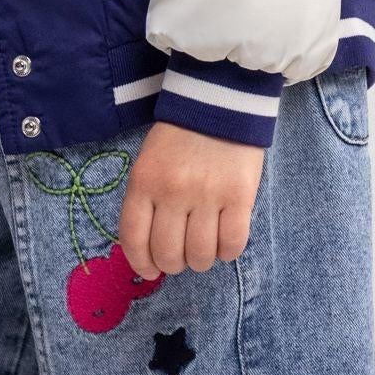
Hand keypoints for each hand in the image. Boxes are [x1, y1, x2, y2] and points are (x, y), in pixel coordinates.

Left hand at [119, 121, 264, 278]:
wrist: (219, 103)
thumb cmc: (179, 138)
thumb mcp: (149, 164)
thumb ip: (146, 202)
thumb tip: (151, 250)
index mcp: (144, 182)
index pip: (134, 239)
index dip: (141, 263)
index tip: (150, 271)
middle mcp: (172, 192)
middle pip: (168, 253)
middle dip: (173, 265)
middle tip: (181, 258)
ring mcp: (208, 195)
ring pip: (200, 254)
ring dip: (201, 261)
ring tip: (203, 250)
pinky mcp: (240, 196)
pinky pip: (232, 243)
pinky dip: (227, 253)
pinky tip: (225, 244)